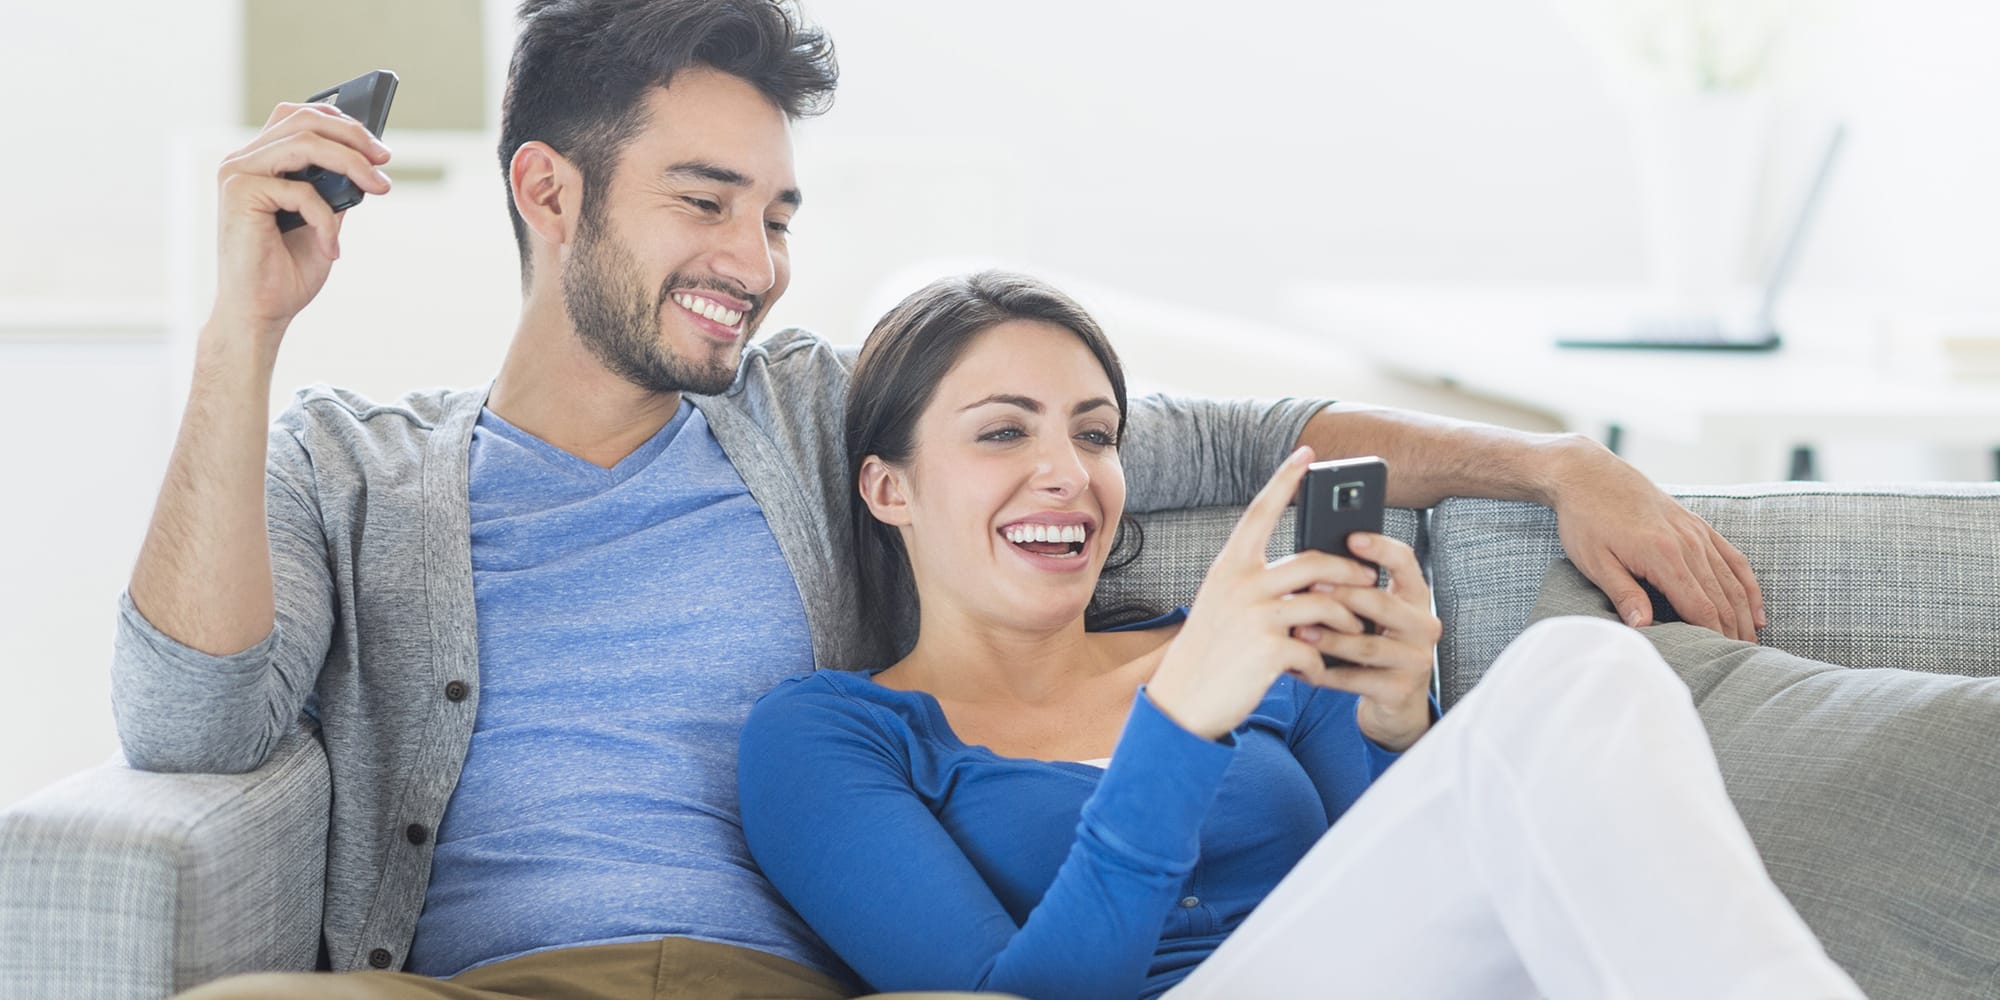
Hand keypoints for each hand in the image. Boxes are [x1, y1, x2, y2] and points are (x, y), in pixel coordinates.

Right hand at [210, 102, 392, 343]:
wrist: (260, 312)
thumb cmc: (287, 271)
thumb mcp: (324, 220)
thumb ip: (335, 188)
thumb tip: (367, 160)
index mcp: (260, 161)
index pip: (296, 116)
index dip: (338, 120)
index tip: (376, 143)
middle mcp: (244, 160)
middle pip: (303, 120)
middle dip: (353, 135)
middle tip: (385, 159)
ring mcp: (238, 173)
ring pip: (305, 143)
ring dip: (351, 163)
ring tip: (378, 186)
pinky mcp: (239, 192)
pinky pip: (301, 191)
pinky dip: (325, 219)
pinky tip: (331, 249)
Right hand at [1148, 447, 1385, 739]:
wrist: (1181, 702)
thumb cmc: (1209, 652)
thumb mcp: (1225, 606)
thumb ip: (1261, 586)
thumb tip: (1317, 581)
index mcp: (1229, 567)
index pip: (1261, 511)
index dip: (1285, 480)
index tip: (1307, 454)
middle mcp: (1241, 584)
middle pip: (1315, 562)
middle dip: (1350, 572)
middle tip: (1369, 581)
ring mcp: (1255, 616)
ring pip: (1326, 605)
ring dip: (1347, 622)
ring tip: (1354, 633)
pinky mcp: (1269, 650)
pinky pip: (1316, 650)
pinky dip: (1320, 664)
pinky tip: (1312, 673)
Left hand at [1290, 532, 1438, 751]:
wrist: (1396, 700)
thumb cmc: (1376, 644)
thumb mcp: (1373, 614)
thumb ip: (1355, 590)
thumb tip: (1310, 565)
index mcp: (1415, 597)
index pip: (1405, 562)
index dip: (1380, 548)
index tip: (1352, 537)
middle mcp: (1423, 625)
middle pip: (1382, 603)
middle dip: (1343, 595)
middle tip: (1310, 587)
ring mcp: (1415, 659)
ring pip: (1366, 645)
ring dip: (1329, 637)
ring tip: (1299, 631)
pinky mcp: (1399, 690)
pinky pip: (1356, 679)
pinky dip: (1325, 672)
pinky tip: (1301, 665)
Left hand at [1550, 441, 1763, 640]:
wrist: (1589, 475)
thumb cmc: (1587, 521)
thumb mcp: (1595, 562)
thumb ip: (1623, 594)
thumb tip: (1644, 629)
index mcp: (1664, 556)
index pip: (1700, 607)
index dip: (1714, 637)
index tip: (1722, 659)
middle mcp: (1689, 543)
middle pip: (1722, 598)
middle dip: (1733, 632)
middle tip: (1742, 661)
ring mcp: (1697, 532)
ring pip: (1731, 580)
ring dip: (1745, 614)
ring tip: (1751, 644)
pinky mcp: (1697, 525)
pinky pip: (1732, 558)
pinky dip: (1747, 585)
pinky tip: (1756, 610)